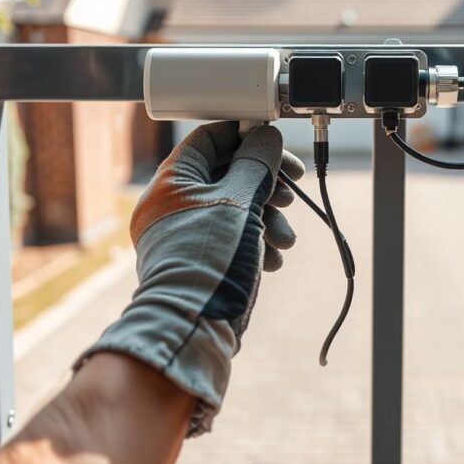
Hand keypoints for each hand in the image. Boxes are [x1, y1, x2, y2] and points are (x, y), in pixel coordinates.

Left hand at [77, 121, 304, 435]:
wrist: (194, 326)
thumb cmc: (210, 259)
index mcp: (171, 181)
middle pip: (228, 174)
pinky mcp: (201, 260)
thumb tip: (266, 137)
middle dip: (266, 185)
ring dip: (268, 219)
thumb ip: (256, 162)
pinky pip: (233, 237)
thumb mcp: (240, 200)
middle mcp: (174, 204)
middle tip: (292, 191)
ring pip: (236, 208)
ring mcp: (186, 234)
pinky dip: (256, 243)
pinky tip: (271, 260)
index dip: (246, 137)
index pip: (209, 139)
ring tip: (284, 240)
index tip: (275, 144)